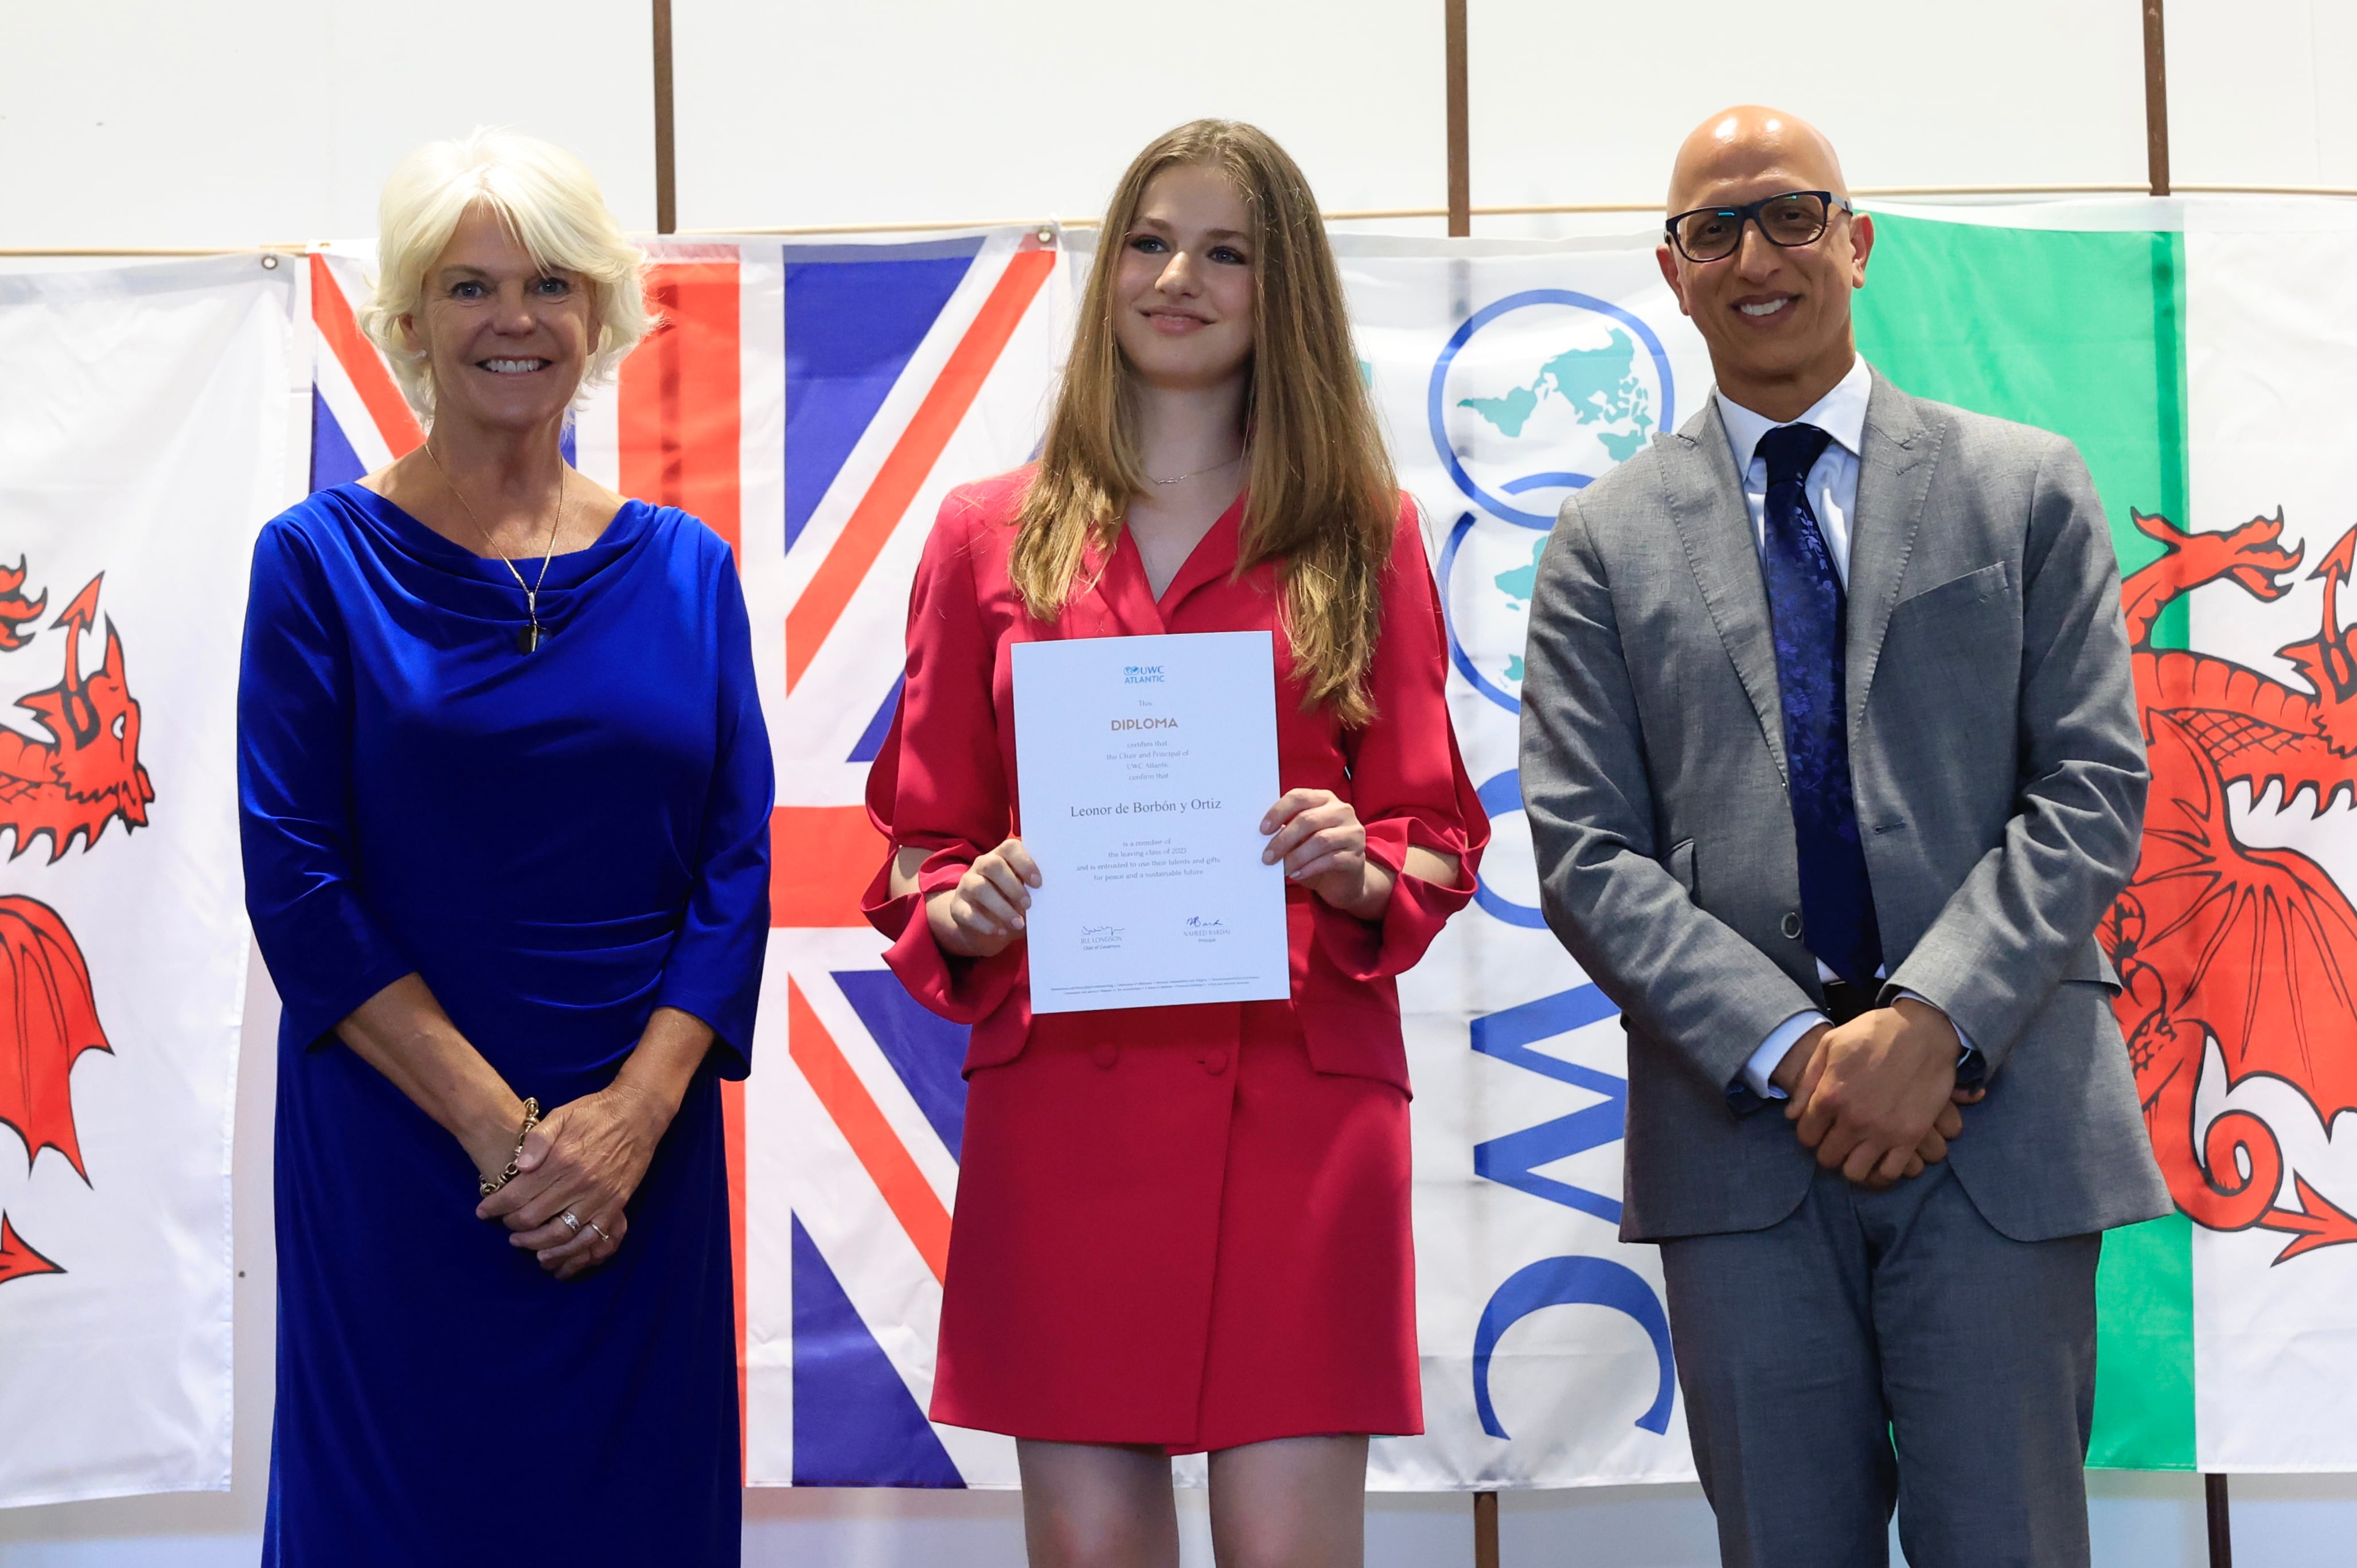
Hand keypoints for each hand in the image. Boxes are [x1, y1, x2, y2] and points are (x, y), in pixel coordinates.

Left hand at [475, 1081, 669, 1279]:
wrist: (638, 1113)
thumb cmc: (595, 1112)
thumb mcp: (561, 1114)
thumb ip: (537, 1140)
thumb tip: (519, 1167)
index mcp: (561, 1159)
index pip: (518, 1194)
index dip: (495, 1207)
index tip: (483, 1211)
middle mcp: (578, 1182)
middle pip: (533, 1218)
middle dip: (511, 1225)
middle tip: (503, 1223)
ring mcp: (599, 1197)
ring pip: (559, 1234)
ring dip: (534, 1244)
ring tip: (520, 1242)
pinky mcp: (615, 1206)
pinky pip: (590, 1238)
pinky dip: (569, 1251)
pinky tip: (553, 1252)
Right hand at [926, 837, 1039, 957]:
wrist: (986, 927)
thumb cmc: (1012, 905)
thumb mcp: (1025, 897)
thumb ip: (1035, 893)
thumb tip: (1053, 899)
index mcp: (1001, 857)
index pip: (1010, 848)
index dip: (1025, 863)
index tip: (1038, 883)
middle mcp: (981, 866)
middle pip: (991, 864)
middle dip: (1012, 885)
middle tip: (1028, 904)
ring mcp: (966, 885)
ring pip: (979, 887)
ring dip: (1001, 907)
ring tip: (1018, 923)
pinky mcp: (957, 907)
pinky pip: (967, 912)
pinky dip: (985, 923)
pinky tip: (1000, 931)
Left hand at [1261, 789, 1390, 918]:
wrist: (1343, 881)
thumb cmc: (1316, 855)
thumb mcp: (1300, 839)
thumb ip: (1286, 831)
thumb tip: (1263, 836)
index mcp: (1325, 799)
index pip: (1299, 797)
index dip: (1279, 811)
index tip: (1263, 830)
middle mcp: (1342, 811)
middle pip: (1308, 819)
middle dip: (1284, 839)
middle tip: (1267, 856)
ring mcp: (1353, 833)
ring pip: (1321, 840)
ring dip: (1296, 857)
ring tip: (1282, 869)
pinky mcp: (1357, 856)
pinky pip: (1331, 860)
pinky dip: (1310, 868)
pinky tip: (1297, 874)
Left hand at [1786, 997, 1965, 1186]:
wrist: (1924, 1031)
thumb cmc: (1874, 1033)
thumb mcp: (1830, 1045)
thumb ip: (1807, 1082)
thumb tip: (1792, 1116)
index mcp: (1830, 1096)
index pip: (1806, 1136)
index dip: (1809, 1132)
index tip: (1819, 1126)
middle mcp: (1854, 1119)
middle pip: (1828, 1158)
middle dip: (1828, 1149)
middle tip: (1838, 1138)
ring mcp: (1884, 1131)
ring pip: (1855, 1172)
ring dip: (1852, 1164)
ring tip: (1857, 1150)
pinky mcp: (1911, 1137)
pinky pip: (1890, 1173)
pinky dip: (1881, 1173)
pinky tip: (1879, 1161)